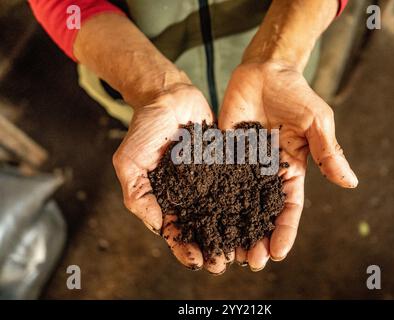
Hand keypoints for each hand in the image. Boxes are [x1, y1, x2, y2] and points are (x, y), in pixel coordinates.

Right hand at [113, 83, 228, 272]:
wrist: (169, 95)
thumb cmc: (144, 128)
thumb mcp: (129, 163)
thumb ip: (139, 196)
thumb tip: (160, 227)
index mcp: (165, 197)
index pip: (175, 229)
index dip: (185, 247)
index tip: (198, 260)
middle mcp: (189, 193)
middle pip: (202, 225)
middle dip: (213, 245)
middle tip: (225, 262)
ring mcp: (208, 180)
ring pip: (222, 211)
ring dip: (232, 231)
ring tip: (244, 248)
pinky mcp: (225, 164)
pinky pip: (237, 185)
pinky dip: (246, 201)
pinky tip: (256, 216)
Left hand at [219, 61, 357, 270]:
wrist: (265, 72)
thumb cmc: (296, 94)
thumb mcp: (316, 121)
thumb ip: (328, 151)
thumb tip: (351, 183)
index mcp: (292, 170)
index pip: (290, 208)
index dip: (285, 231)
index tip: (277, 253)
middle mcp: (266, 173)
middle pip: (262, 212)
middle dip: (257, 237)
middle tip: (250, 261)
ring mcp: (243, 165)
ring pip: (238, 202)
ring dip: (234, 227)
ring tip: (226, 251)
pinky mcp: (223, 153)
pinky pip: (217, 179)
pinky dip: (211, 200)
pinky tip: (204, 218)